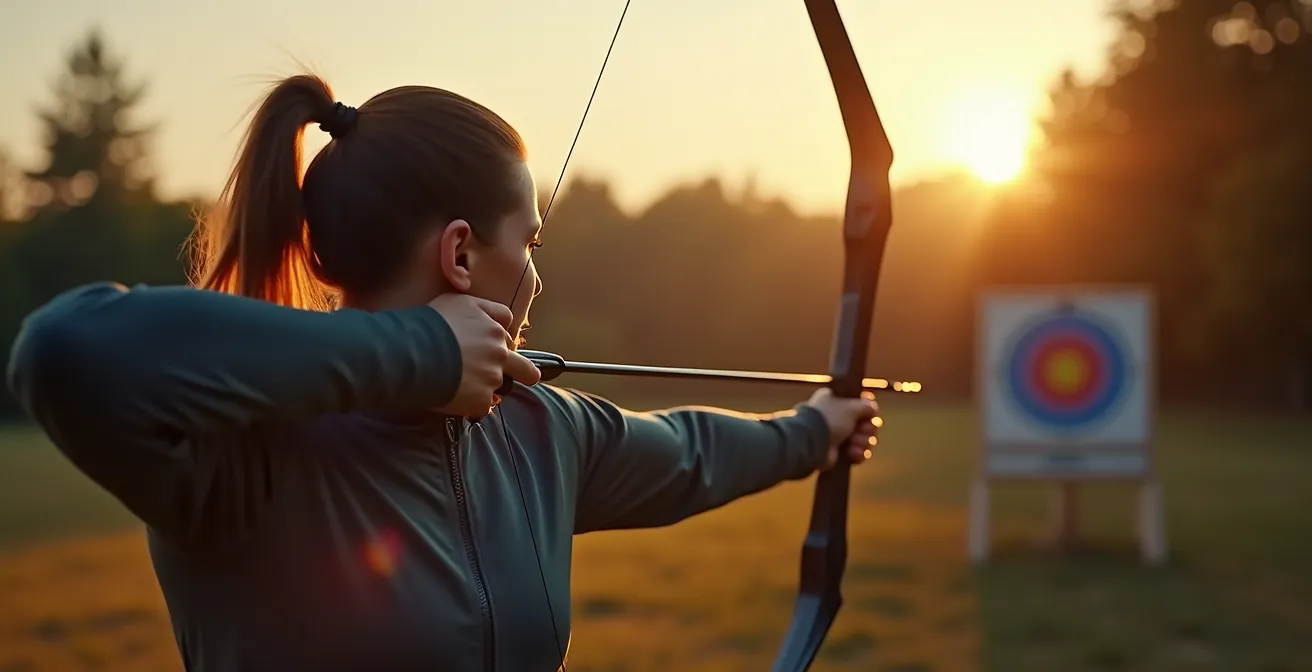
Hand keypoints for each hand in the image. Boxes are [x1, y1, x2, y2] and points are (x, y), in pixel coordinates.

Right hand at [428, 293, 540, 417]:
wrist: (415, 353)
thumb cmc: (431, 324)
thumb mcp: (459, 301)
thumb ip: (484, 309)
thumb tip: (497, 319)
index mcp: (494, 329)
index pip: (508, 334)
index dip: (500, 340)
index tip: (494, 346)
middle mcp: (499, 353)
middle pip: (524, 367)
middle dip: (526, 373)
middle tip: (528, 378)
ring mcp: (492, 378)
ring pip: (497, 386)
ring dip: (485, 387)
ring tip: (461, 386)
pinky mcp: (481, 399)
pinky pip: (482, 406)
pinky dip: (472, 405)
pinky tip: (455, 398)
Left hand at [803, 388, 879, 470]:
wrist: (812, 442)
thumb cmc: (831, 418)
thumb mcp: (851, 406)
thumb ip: (866, 406)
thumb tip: (873, 407)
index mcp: (836, 400)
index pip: (859, 403)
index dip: (868, 410)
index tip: (871, 413)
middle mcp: (837, 417)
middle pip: (864, 423)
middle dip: (867, 428)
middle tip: (863, 430)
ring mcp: (838, 436)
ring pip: (863, 439)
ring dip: (863, 441)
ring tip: (855, 442)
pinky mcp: (839, 453)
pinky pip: (857, 453)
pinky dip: (858, 453)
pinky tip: (853, 453)